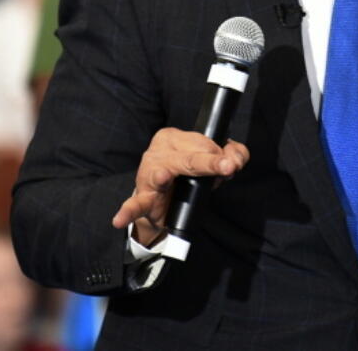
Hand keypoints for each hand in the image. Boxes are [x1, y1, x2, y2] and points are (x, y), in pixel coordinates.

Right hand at [110, 127, 249, 245]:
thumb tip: (237, 160)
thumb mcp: (214, 162)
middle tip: (228, 167)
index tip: (229, 166)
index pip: (202, 142)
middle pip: (188, 156)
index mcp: (174, 138)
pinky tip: (120, 220)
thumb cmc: (190, 177)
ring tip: (164, 177)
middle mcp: (158, 151)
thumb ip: (233, 155)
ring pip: (164, 173)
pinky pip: (135, 204)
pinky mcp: (143, 198)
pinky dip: (128, 212)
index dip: (219, 155)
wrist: (164, 206)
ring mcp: (148, 174)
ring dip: (165, 176)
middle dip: (209, 162)